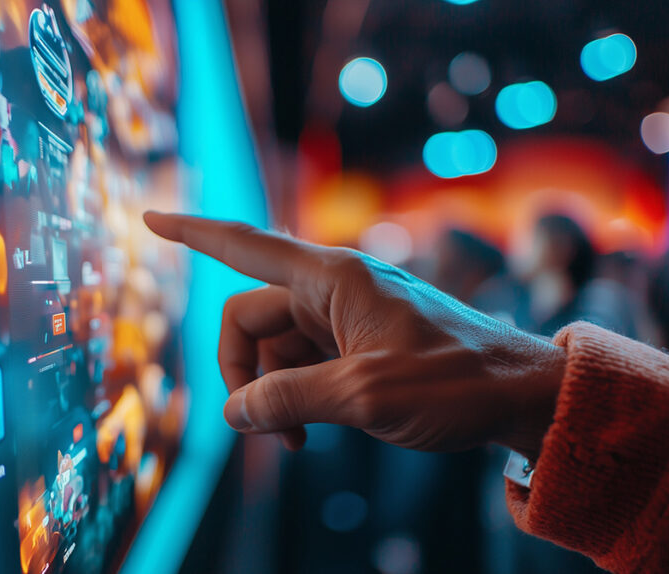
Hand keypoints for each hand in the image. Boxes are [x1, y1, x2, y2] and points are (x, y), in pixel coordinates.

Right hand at [143, 212, 564, 456]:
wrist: (519, 397)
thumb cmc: (456, 381)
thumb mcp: (365, 395)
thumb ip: (289, 400)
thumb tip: (233, 413)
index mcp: (332, 278)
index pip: (245, 246)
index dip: (192, 232)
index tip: (149, 215)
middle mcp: (330, 291)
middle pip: (248, 320)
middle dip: (243, 374)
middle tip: (267, 428)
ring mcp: (341, 319)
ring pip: (271, 350)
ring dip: (271, 395)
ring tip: (299, 440)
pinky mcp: (353, 346)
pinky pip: (299, 366)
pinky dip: (292, 398)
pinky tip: (309, 432)